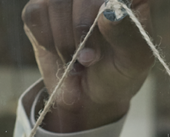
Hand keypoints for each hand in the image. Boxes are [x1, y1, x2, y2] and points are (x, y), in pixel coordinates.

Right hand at [22, 0, 154, 131]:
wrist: (92, 94)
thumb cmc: (119, 72)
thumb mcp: (134, 61)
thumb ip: (128, 35)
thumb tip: (110, 11)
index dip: (98, 12)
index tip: (102, 41)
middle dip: (81, 29)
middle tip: (88, 60)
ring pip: (55, 1)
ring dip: (63, 39)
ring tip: (76, 62)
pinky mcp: (42, 7)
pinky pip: (34, 13)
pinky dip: (46, 41)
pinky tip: (61, 54)